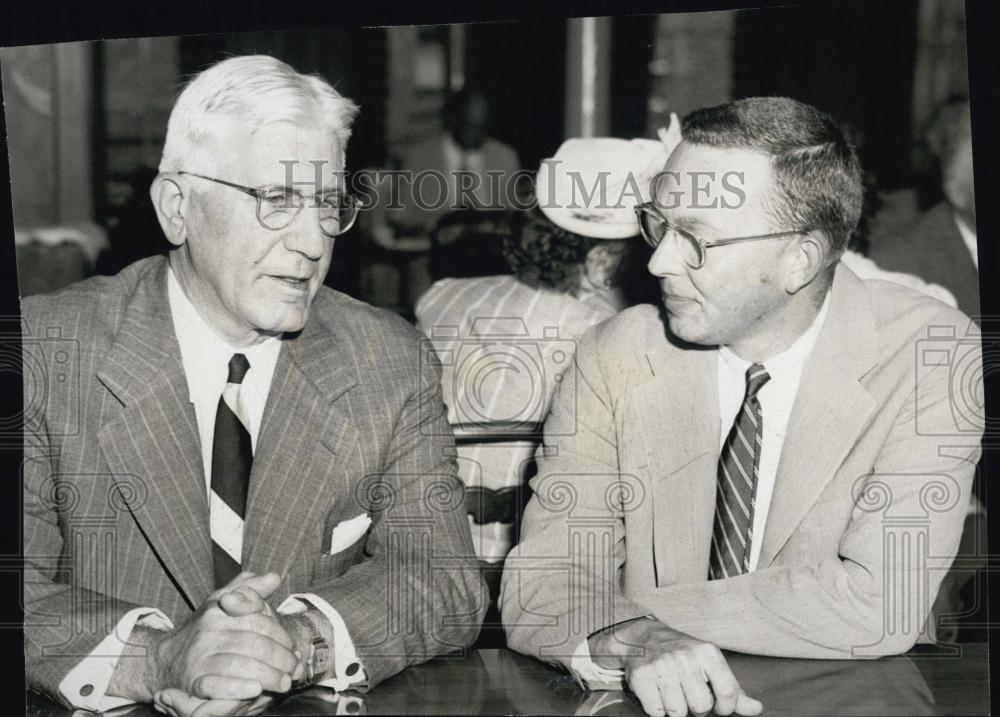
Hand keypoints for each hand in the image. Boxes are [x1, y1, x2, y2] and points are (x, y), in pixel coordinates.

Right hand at [150, 572, 299, 698]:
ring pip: (239, 664)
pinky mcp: (192, 680)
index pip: (258, 620)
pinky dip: (237, 688)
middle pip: (253, 644)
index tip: (293, 647)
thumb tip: (274, 577)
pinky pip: (215, 685)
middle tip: (294, 668)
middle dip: (279, 658)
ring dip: (267, 675)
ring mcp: (199, 656)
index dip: (280, 635)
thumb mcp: (224, 601)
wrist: (167, 658)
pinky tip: (255, 689)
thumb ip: (250, 589)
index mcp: (220, 609)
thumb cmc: (205, 628)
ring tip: (284, 682)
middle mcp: (209, 631)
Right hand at [589, 618, 762, 716]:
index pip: (728, 693)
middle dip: (696, 707)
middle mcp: (685, 657)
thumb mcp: (710, 664)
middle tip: (688, 692)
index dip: (725, 708)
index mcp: (708, 653)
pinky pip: (656, 712)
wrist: (642, 636)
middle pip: (701, 707)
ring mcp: (662, 667)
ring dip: (676, 708)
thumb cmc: (682, 654)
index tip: (718, 706)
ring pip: (678, 713)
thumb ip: (733, 689)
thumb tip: (757, 709)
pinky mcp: (641, 677)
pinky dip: (657, 708)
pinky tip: (657, 692)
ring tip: (671, 690)